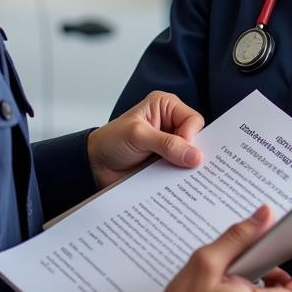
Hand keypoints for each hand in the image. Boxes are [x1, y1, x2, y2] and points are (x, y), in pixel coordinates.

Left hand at [87, 91, 204, 188]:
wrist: (95, 166)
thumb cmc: (110, 141)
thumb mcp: (137, 136)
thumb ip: (166, 144)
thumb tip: (195, 156)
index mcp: (165, 106)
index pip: (193, 120)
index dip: (190, 137)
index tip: (181, 151)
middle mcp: (170, 123)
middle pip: (196, 138)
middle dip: (191, 154)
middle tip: (188, 168)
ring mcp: (169, 145)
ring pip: (190, 157)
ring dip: (185, 168)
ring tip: (180, 178)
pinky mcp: (167, 163)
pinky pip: (181, 171)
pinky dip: (179, 178)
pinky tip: (176, 185)